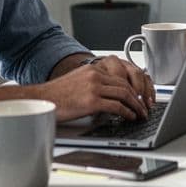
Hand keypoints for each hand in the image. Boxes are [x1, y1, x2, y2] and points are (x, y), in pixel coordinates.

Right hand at [39, 56, 154, 121]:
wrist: (41, 100)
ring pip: (125, 95)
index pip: (121, 78)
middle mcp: (95, 75)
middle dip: (138, 98)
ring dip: (136, 106)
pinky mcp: (92, 101)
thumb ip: (94, 83)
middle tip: (144, 108)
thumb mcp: (78, 81)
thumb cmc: (57, 95)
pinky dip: (127, 113)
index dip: (133, 89)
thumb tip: (111, 95)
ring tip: (140, 114)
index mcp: (93, 69)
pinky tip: (130, 117)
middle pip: (126, 86)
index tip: (138, 97)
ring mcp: (94, 88)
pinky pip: (117, 107)